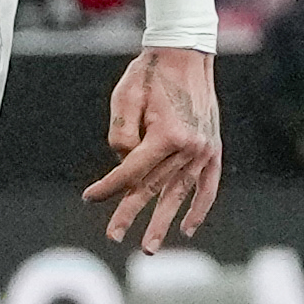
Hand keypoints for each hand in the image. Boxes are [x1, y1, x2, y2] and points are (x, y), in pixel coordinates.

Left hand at [86, 46, 223, 252]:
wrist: (185, 55)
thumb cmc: (149, 75)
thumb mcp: (124, 98)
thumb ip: (120, 135)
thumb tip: (123, 164)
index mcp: (167, 135)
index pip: (131, 172)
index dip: (108, 186)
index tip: (88, 197)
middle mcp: (190, 147)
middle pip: (153, 188)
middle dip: (130, 214)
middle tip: (112, 236)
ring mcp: (205, 150)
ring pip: (180, 194)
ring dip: (164, 222)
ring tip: (149, 247)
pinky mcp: (214, 149)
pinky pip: (209, 186)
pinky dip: (200, 208)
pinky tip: (188, 229)